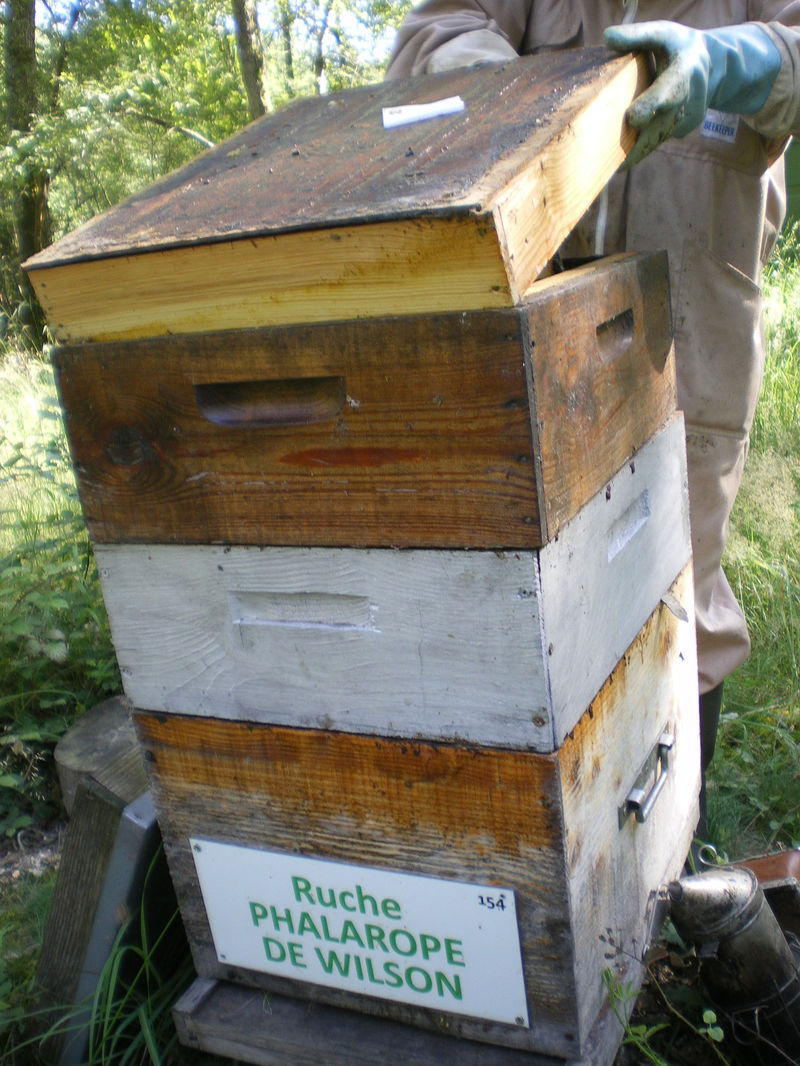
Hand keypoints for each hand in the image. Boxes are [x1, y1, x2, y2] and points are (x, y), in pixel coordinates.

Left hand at [604, 21, 780, 165]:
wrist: (712, 67)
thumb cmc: (680, 48)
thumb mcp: (664, 33)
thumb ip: (638, 35)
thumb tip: (607, 38)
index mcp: (683, 73)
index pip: (668, 92)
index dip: (652, 105)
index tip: (634, 117)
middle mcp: (686, 101)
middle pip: (659, 127)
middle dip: (638, 145)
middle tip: (615, 164)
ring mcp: (684, 120)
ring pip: (656, 140)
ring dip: (634, 154)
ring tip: (608, 169)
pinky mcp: (678, 131)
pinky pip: (655, 142)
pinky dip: (638, 150)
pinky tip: (618, 159)